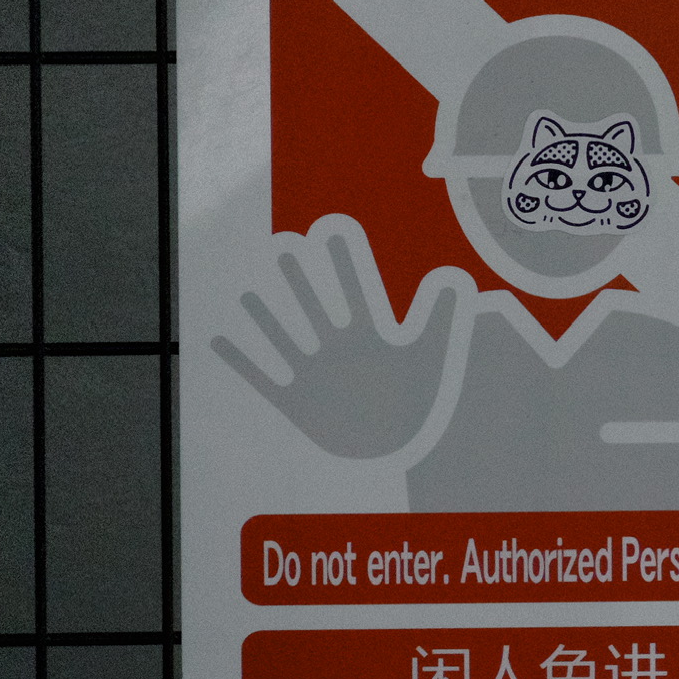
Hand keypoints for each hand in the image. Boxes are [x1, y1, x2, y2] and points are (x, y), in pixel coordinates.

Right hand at [213, 229, 459, 457]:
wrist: (400, 450)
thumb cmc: (418, 403)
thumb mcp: (433, 356)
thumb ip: (444, 317)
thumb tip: (458, 278)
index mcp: (370, 335)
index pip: (354, 289)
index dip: (343, 260)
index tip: (329, 229)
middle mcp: (338, 349)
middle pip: (315, 306)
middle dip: (301, 279)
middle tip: (283, 243)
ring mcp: (315, 375)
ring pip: (286, 339)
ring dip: (267, 319)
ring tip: (248, 294)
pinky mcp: (298, 404)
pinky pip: (265, 380)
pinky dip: (243, 362)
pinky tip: (220, 340)